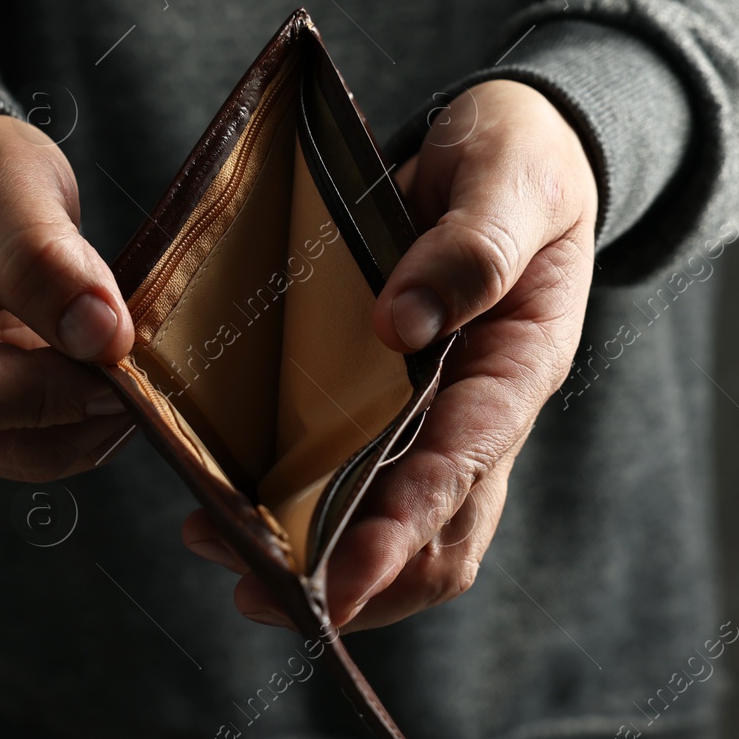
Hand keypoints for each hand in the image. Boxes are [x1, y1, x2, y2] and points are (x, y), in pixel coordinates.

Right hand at [0, 109, 135, 478]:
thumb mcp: (1, 182)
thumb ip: (41, 256)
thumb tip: (102, 336)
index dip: (54, 388)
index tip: (124, 347)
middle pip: (0, 444)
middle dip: (86, 408)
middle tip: (144, 355)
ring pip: (28, 457)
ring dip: (91, 417)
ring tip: (122, 350)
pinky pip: (34, 448)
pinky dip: (80, 417)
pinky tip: (96, 365)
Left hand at [185, 80, 597, 630]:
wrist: (509, 146)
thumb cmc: (520, 161)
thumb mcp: (511, 180)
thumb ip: (471, 248)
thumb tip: (405, 325)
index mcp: (520, 364)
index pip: (464, 470)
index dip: (404, 533)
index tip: (340, 582)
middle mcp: (480, 406)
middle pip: (434, 532)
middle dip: (356, 578)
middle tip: (257, 592)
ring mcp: (434, 407)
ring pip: (390, 516)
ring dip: (315, 552)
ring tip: (217, 545)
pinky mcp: (389, 394)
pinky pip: (352, 466)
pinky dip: (298, 495)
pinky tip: (228, 495)